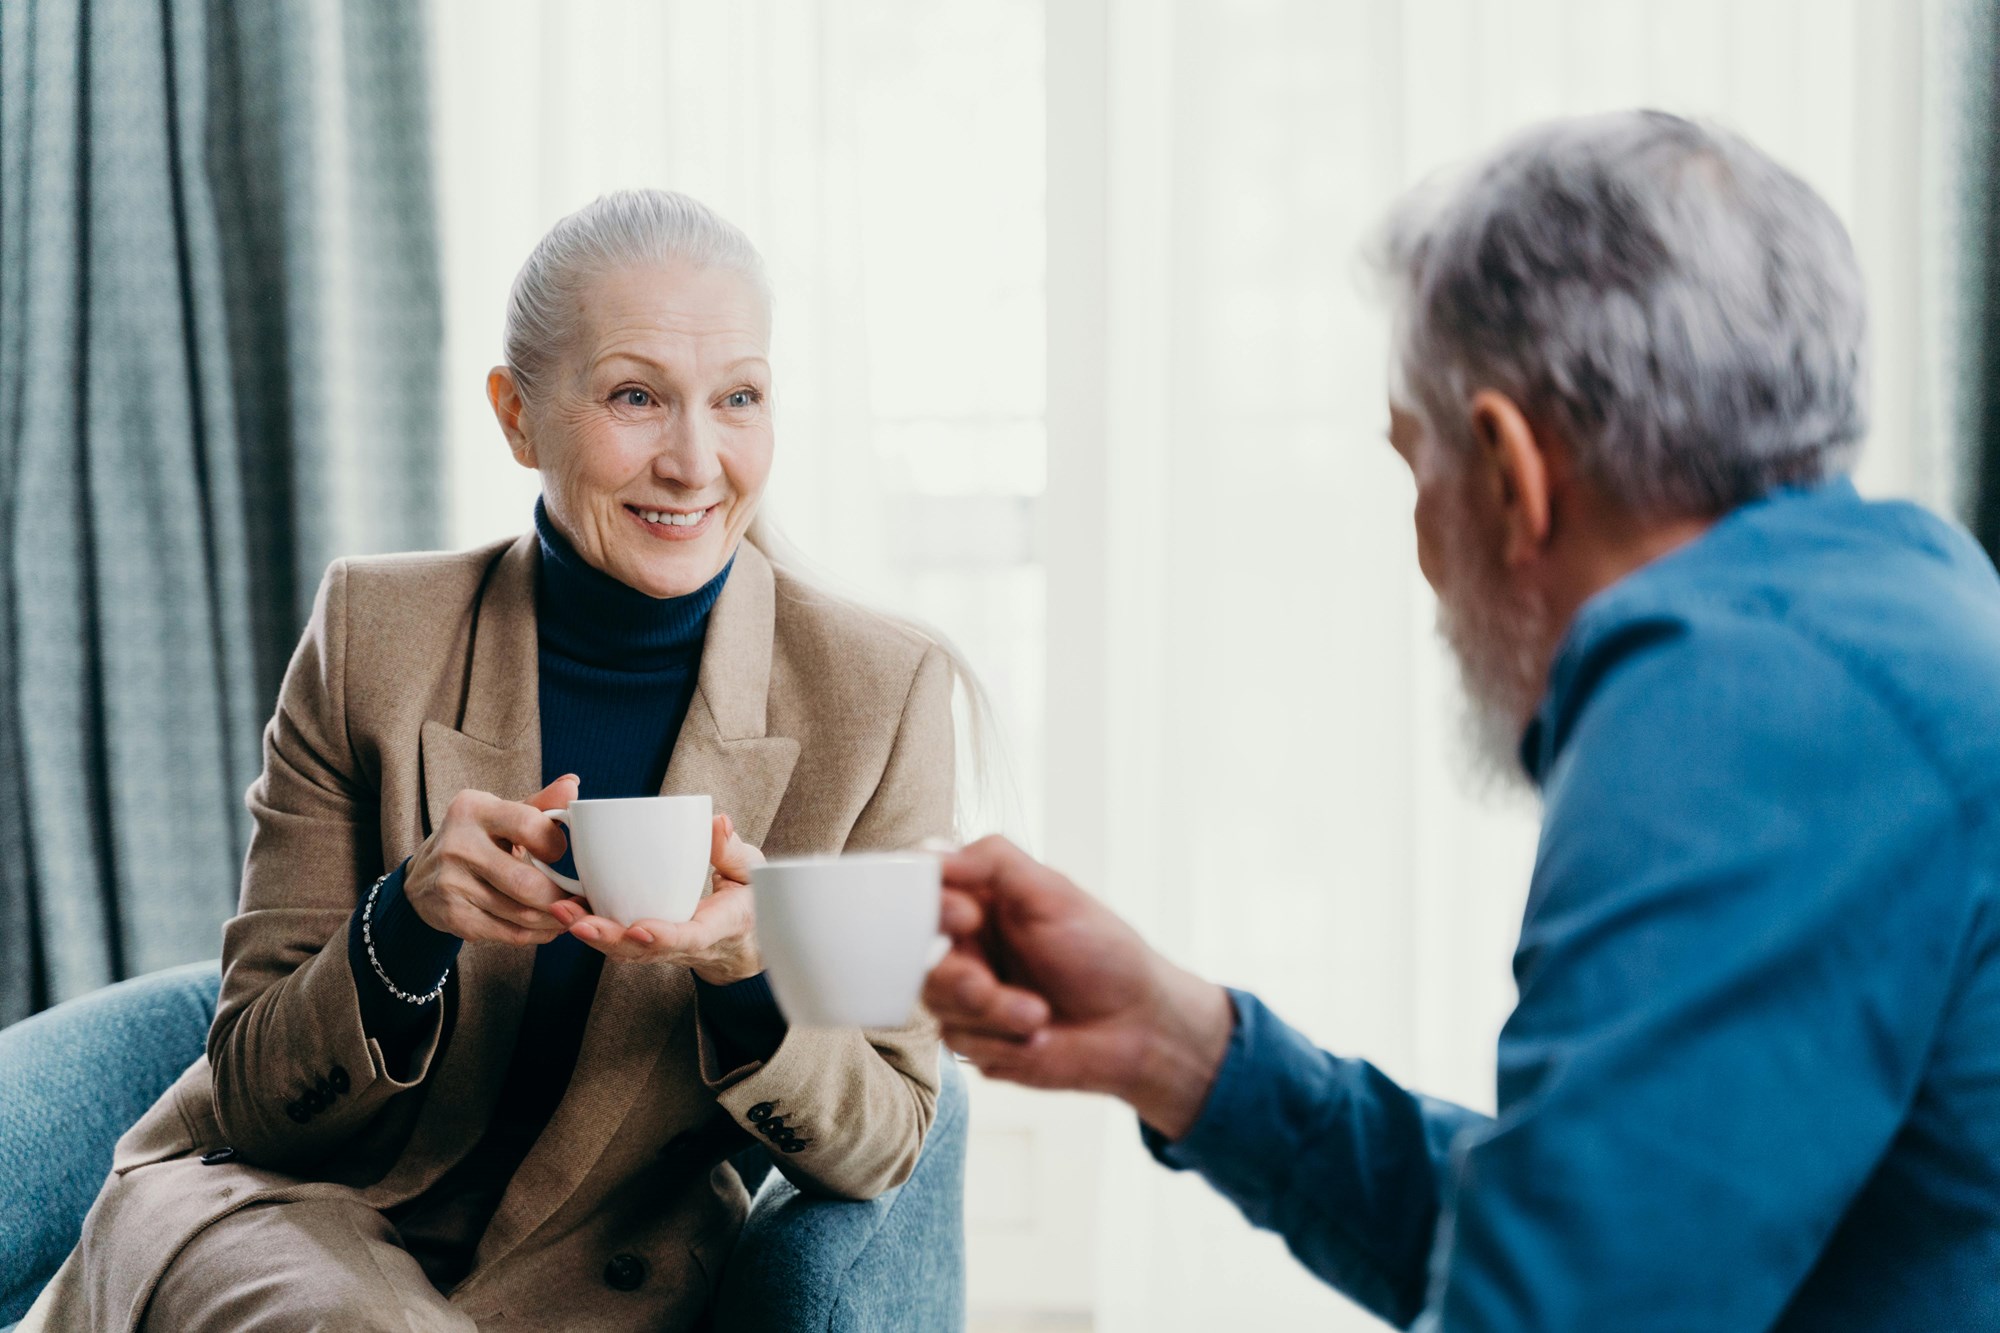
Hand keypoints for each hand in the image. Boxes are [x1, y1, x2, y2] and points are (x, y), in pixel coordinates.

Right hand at [404, 775, 583, 944]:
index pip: (530, 826)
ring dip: (555, 919)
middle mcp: (459, 845)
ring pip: (521, 913)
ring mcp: (452, 884)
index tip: (558, 852)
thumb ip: (540, 803)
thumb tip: (573, 785)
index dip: (554, 844)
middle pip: (526, 882)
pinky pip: (509, 933)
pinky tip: (547, 927)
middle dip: (560, 896)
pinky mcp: (454, 916)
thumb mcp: (502, 815)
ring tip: (570, 914)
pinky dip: (537, 934)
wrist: (422, 879)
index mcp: (474, 810)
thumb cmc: (477, 840)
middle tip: (578, 898)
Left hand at [552, 814, 767, 983]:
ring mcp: (666, 950)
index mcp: (721, 928)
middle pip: (645, 952)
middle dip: (609, 938)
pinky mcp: (649, 944)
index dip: (664, 937)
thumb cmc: (749, 900)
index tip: (639, 928)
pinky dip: (593, 930)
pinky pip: (620, 943)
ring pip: (626, 951)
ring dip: (592, 935)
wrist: (744, 942)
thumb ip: (732, 849)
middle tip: (577, 922)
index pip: (691, 938)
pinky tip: (565, 910)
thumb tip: (717, 821)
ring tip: (560, 912)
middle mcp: (689, 947)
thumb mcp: (753, 872)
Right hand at [922, 835, 1235, 1140]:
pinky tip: (1038, 1037)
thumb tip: (934, 855)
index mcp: (979, 899)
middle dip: (956, 975)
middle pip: (915, 954)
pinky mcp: (976, 1040)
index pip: (923, 892)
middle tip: (986, 985)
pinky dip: (1001, 1041)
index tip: (967, 917)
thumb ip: (994, 861)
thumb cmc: (1103, 953)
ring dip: (989, 1012)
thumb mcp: (1054, 893)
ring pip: (935, 1001)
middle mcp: (966, 944)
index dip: (930, 906)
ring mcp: (967, 994)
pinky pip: (958, 1041)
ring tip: (1038, 1014)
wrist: (1138, 1028)